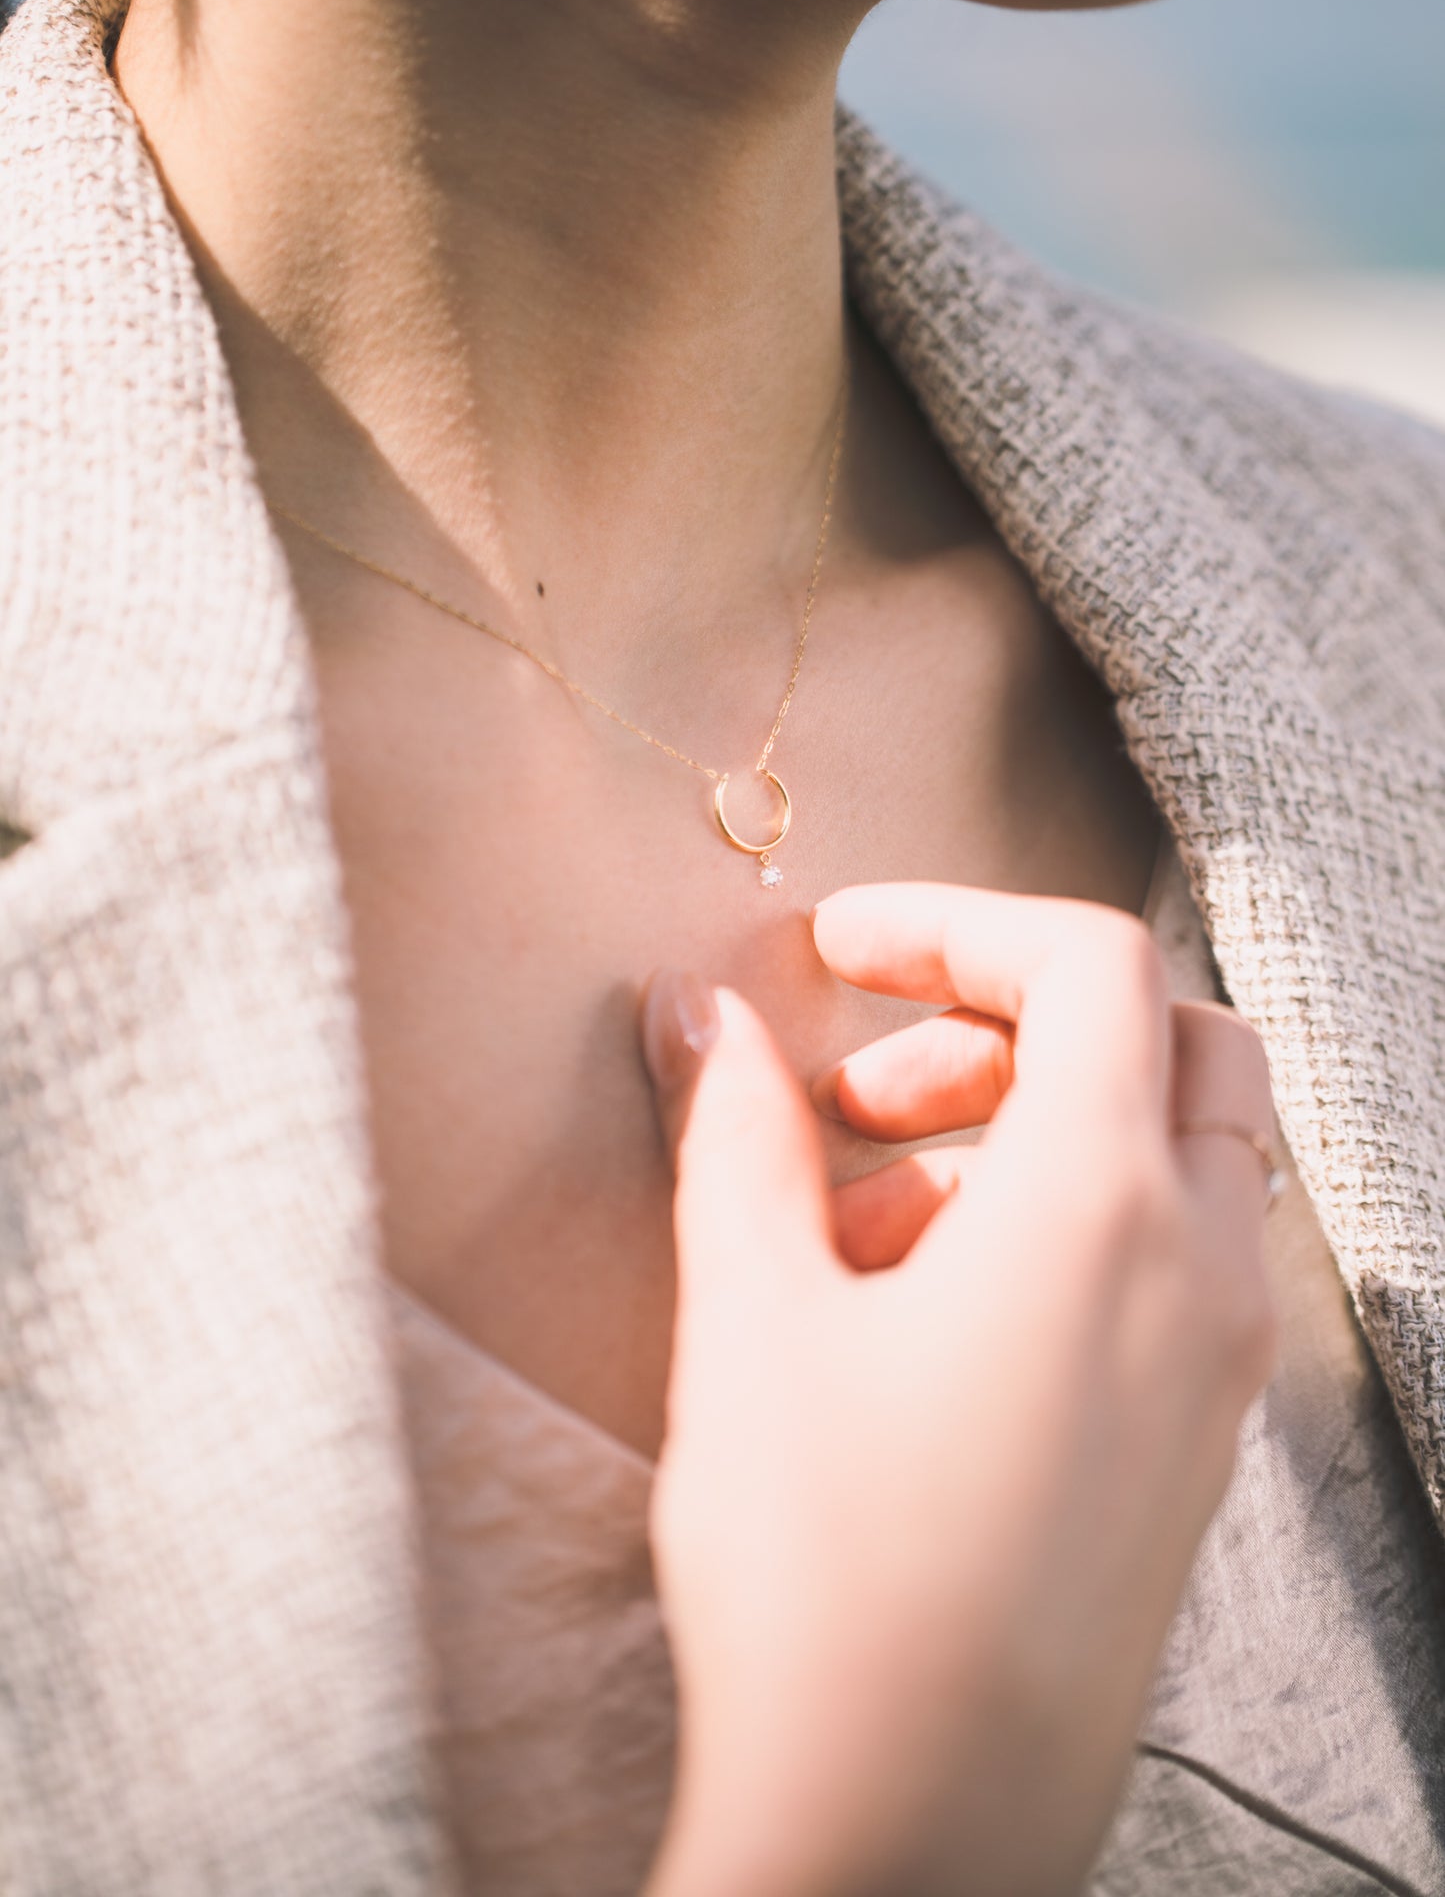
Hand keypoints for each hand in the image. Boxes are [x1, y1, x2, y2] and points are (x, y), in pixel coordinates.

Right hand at [641, 884, 1277, 1896]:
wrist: (905, 1834)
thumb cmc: (826, 1574)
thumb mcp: (752, 1318)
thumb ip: (732, 1132)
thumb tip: (696, 1009)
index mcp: (1107, 1209)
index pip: (1093, 964)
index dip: (957, 923)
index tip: (838, 946)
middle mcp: (1200, 1275)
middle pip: (1170, 1045)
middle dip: (1009, 1024)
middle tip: (863, 1093)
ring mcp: (1214, 1372)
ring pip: (1169, 1162)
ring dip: (1027, 1132)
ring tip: (861, 1212)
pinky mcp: (1191, 1450)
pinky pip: (1163, 1273)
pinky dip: (1058, 1232)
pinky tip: (911, 1316)